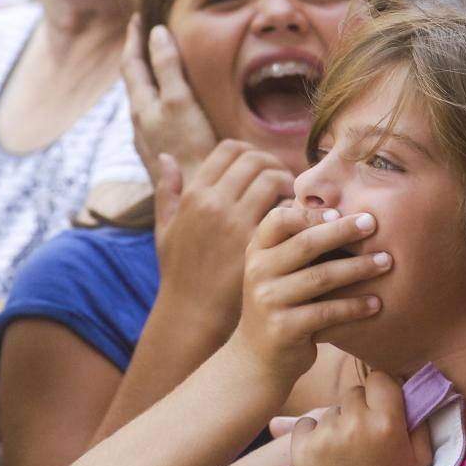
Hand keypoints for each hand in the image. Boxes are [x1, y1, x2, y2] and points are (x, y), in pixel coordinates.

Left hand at [121, 16, 215, 185]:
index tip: (138, 18)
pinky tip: (172, 113)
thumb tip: (157, 31)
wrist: (193, 196)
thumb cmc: (191, 149)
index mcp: (142, 107)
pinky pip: (156, 123)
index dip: (134, 39)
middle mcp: (139, 125)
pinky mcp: (162, 159)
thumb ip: (167, 66)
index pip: (131, 64)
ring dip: (149, 83)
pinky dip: (160, 104)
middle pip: (134, 84)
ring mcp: (149, 144)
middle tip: (146, 39)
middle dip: (139, 59)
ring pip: (144, 105)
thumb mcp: (179, 101)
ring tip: (158, 71)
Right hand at [153, 141, 294, 332]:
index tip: (263, 167)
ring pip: (274, 180)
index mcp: (194, 195)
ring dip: (289, 183)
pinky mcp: (257, 246)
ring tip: (293, 198)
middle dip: (275, 165)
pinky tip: (299, 222)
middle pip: (256, 160)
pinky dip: (295, 210)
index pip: (231, 149)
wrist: (193, 316)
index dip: (252, 152)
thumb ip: (168, 191)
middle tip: (286, 182)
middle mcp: (213, 204)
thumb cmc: (180, 273)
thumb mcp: (165, 229)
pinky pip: (285, 212)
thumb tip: (166, 155)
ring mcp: (235, 224)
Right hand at [229, 206, 391, 391]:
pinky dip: (355, 306)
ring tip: (387, 261)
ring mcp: (269, 300)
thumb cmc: (281, 303)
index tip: (341, 211)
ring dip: (358, 267)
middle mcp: (259, 272)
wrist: (258, 358)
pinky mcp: (284, 328)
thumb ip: (298, 243)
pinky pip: (327, 312)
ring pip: (321, 277)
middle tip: (373, 223)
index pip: (278, 220)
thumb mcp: (278, 269)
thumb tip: (343, 209)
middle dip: (343, 231)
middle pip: (305, 244)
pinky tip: (377, 303)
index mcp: (258, 250)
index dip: (310, 213)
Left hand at [291, 372, 432, 465]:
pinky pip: (306, 422)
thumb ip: (421, 421)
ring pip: (331, 409)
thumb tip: (417, 390)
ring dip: (338, 423)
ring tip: (346, 452)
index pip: (380, 378)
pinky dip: (313, 434)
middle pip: (355, 392)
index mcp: (387, 422)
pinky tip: (326, 455)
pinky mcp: (301, 447)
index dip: (382, 391)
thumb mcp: (421, 460)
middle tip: (364, 435)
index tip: (382, 406)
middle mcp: (355, 422)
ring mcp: (326, 434)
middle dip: (360, 408)